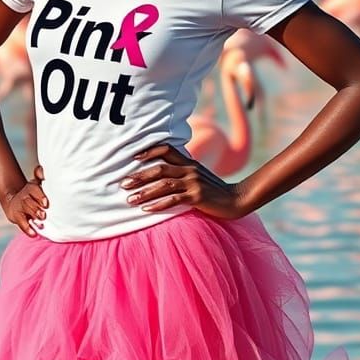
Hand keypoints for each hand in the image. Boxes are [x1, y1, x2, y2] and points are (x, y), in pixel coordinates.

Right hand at [1, 164, 47, 236]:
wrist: (15, 201)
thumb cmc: (32, 193)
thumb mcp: (36, 184)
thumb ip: (40, 177)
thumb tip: (41, 169)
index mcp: (31, 188)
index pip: (34, 190)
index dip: (40, 196)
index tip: (46, 204)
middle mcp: (24, 197)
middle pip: (29, 202)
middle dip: (37, 208)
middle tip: (44, 215)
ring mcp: (20, 207)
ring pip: (26, 211)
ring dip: (33, 217)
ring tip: (41, 223)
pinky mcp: (17, 217)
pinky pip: (22, 223)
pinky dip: (28, 229)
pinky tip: (34, 234)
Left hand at [119, 143, 249, 220]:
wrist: (236, 200)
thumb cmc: (213, 190)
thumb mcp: (198, 176)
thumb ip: (182, 172)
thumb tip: (161, 173)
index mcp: (189, 163)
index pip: (167, 149)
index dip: (149, 151)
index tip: (134, 157)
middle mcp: (190, 170)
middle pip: (160, 169)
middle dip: (140, 176)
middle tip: (123, 183)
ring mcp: (194, 183)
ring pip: (164, 185)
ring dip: (145, 192)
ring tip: (130, 200)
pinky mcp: (198, 197)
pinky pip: (174, 200)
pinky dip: (159, 204)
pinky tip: (146, 209)